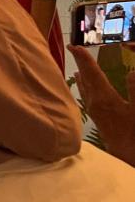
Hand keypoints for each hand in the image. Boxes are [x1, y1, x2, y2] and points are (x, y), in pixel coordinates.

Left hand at [70, 45, 134, 166]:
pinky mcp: (97, 116)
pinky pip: (87, 95)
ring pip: (85, 87)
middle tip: (73, 48)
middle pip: (85, 78)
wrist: (128, 155)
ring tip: (79, 65)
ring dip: (83, 74)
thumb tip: (132, 72)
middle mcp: (95, 102)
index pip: (92, 73)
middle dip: (80, 62)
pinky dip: (85, 86)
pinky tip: (85, 86)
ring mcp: (95, 110)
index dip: (84, 58)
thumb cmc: (134, 132)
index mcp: (104, 97)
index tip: (75, 45)